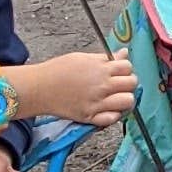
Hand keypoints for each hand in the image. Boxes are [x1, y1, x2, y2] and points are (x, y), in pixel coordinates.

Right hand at [13, 47, 136, 128]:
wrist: (39, 87)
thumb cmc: (59, 69)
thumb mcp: (83, 58)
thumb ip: (106, 58)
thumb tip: (124, 53)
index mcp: (100, 69)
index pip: (128, 67)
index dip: (125, 68)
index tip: (118, 72)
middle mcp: (102, 86)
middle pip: (131, 84)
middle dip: (127, 83)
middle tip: (118, 85)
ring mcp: (97, 103)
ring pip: (128, 101)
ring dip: (125, 99)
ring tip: (115, 98)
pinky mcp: (89, 117)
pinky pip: (112, 119)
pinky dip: (113, 115)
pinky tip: (107, 110)